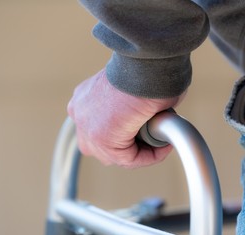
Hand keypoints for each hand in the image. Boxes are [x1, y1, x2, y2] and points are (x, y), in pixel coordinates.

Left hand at [67, 69, 183, 167]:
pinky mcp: (102, 140)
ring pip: (115, 154)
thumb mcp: (132, 85)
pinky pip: (128, 159)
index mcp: (85, 97)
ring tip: (160, 143)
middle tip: (153, 138)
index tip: (149, 128)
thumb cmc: (144, 68)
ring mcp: (87, 128)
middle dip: (130, 144)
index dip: (128, 132)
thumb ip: (132, 102)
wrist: (144, 65)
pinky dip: (148, 156)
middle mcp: (81, 113)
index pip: (102, 126)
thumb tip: (151, 112)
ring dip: (140, 151)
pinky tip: (163, 147)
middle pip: (103, 143)